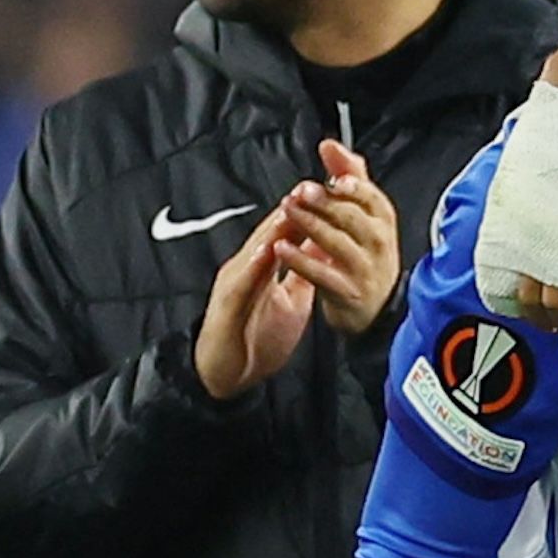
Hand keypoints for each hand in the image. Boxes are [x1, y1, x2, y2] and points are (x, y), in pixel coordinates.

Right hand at [194, 206, 314, 400]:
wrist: (228, 374)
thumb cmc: (257, 336)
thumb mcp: (292, 299)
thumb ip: (304, 272)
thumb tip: (324, 249)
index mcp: (264, 266)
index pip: (288, 232)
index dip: (308, 211)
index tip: (330, 190)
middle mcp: (248, 268)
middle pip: (271, 233)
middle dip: (292, 208)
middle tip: (314, 183)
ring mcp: (235, 284)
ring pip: (255, 249)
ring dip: (274, 228)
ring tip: (293, 205)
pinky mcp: (227, 305)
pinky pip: (241, 282)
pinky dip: (254, 265)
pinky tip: (267, 252)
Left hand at [280, 139, 401, 336]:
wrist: (373, 310)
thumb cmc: (365, 255)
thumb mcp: (366, 216)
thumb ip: (350, 177)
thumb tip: (331, 145)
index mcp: (382, 221)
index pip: (371, 197)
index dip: (354, 184)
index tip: (335, 175)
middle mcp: (377, 243)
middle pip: (352, 217)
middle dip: (326, 202)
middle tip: (302, 191)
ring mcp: (363, 268)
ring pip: (336, 242)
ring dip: (310, 225)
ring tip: (288, 211)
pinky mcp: (347, 292)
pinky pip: (322, 274)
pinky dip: (301, 260)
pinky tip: (282, 249)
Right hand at [502, 161, 557, 335]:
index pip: (553, 299)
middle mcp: (525, 235)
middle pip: (524, 296)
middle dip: (539, 316)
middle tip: (555, 324)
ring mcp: (505, 221)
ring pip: (498, 280)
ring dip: (514, 301)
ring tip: (533, 309)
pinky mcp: (494, 207)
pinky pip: (486, 255)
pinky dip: (496, 277)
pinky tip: (511, 281)